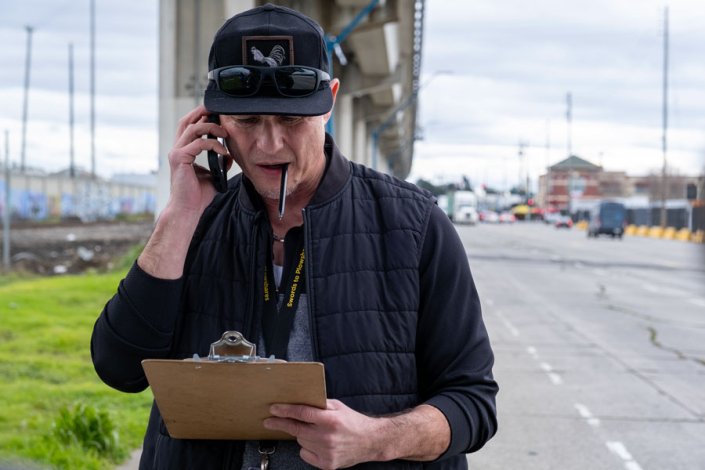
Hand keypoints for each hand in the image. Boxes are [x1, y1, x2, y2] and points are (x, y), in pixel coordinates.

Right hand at [167, 105, 231, 215]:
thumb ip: (219, 163)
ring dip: (211, 127)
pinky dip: (213, 145)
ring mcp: (176, 153)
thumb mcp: (213, 175)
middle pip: (187, 121)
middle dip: (202, 112)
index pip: (189, 126)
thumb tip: (228, 155)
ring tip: (225, 133)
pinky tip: (223, 152)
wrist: (189, 210)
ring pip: (193, 128)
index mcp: (183, 151)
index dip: (201, 117)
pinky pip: (199, 144)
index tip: (217, 115)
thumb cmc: (198, 195)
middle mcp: (177, 149)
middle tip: (218, 110)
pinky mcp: (179, 159)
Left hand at [264, 399, 382, 468]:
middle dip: (282, 423)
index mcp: (331, 420)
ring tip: (315, 431)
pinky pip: (305, 454)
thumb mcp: (338, 407)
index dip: (285, 411)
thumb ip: (320, 404)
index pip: (302, 414)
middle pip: (297, 430)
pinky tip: (317, 443)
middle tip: (269, 421)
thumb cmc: (353, 421)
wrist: (370, 441)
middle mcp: (328, 437)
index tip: (273, 409)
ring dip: (302, 435)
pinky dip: (307, 448)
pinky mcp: (327, 464)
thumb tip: (299, 400)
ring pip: (301, 441)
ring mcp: (327, 452)